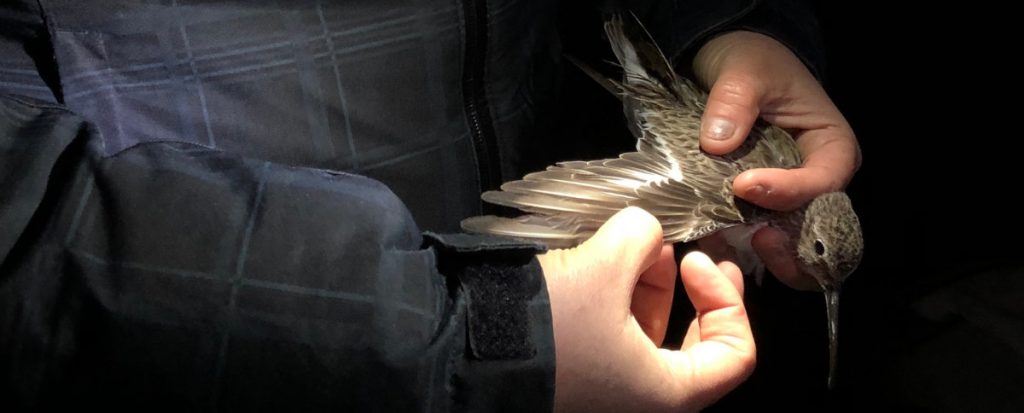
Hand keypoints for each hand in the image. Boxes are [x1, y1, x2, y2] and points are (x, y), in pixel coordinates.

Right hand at [539, 207, 754, 411]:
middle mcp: (639, 399)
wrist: (467, 349)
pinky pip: (613, 332)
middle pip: (693, 346)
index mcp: (666, 393)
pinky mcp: (577, 369)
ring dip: (651, 282)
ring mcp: (606, 386)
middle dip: (694, 291)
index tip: (701, 265)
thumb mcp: (606, 265)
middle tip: (693, 254)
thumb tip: (643, 229)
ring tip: (637, 241)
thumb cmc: (548, 327)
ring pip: (648, 332)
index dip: (729, 303)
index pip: (735, 357)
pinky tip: (607, 257)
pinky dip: (618, 295)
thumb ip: (641, 235)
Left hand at [692, 31, 860, 289]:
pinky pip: (748, 237)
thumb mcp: (745, 70)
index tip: (743, 186)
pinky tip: (707, 249)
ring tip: (725, 246)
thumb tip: (717, 142)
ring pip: (784, 240)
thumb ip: (734, 101)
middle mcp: (815, 180)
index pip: (823, 181)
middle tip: (752, 237)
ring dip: (757, 250)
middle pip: (811, 224)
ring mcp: (785, 198)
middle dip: (785, 240)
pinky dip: (730, 246)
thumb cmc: (752, 63)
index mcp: (831, 147)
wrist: (729, 66)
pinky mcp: (754, 208)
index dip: (788, 190)